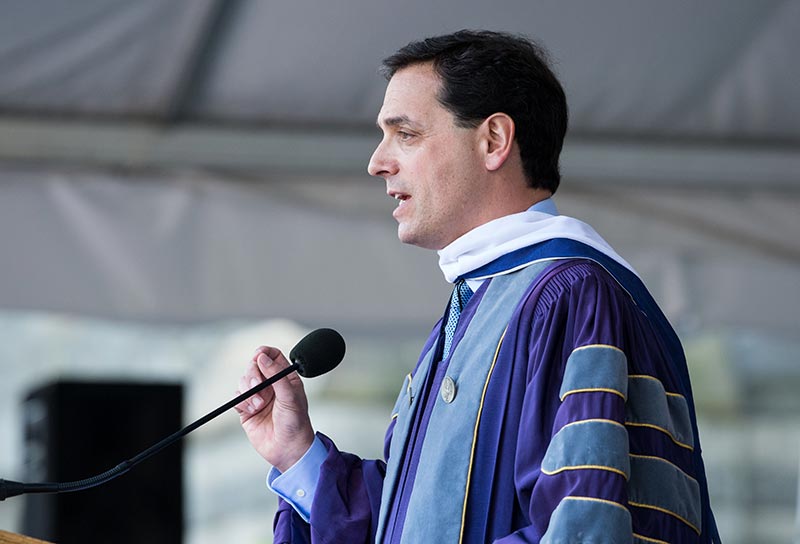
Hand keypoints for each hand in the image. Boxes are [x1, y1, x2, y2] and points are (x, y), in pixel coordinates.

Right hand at [234, 346, 314, 472]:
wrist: (287, 450)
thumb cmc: (295, 423)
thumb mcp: (290, 396)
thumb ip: (276, 375)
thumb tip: (261, 356)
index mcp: (286, 377)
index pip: (273, 355)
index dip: (264, 352)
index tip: (258, 356)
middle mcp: (271, 384)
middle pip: (254, 366)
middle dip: (253, 374)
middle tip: (257, 385)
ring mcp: (258, 396)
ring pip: (243, 381)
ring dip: (248, 391)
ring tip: (259, 405)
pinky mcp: (247, 409)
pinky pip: (237, 397)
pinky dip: (242, 402)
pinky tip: (253, 411)